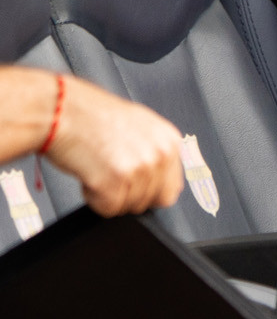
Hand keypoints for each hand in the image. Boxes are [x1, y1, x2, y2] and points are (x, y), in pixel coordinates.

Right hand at [44, 75, 183, 216]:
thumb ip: (155, 151)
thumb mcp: (139, 126)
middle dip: (128, 194)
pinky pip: (109, 208)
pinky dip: (94, 198)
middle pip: (151, 201)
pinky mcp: (116, 180)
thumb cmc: (92, 115)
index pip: (172, 187)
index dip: (149, 192)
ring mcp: (140, 168)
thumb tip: (161, 177)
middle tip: (109, 173)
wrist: (62, 110)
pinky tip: (90, 175)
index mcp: (169, 140)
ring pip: (129, 206)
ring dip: (109, 194)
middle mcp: (160, 154)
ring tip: (98, 167)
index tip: (133, 185)